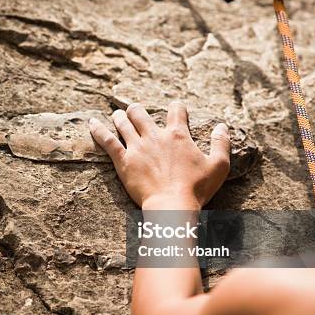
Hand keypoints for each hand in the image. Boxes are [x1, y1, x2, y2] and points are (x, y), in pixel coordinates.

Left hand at [89, 102, 229, 209]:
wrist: (172, 206)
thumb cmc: (197, 188)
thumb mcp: (219, 165)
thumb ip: (221, 143)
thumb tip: (223, 126)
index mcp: (178, 135)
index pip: (176, 111)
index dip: (177, 107)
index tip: (176, 108)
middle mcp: (155, 136)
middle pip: (141, 113)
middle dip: (138, 110)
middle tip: (135, 111)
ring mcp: (137, 147)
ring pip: (124, 123)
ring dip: (120, 117)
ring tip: (117, 115)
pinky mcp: (123, 161)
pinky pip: (107, 141)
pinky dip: (98, 130)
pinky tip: (92, 123)